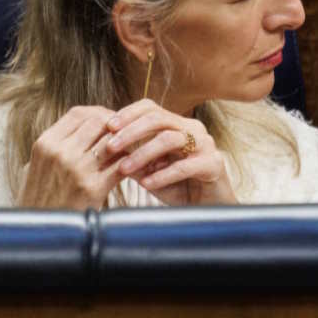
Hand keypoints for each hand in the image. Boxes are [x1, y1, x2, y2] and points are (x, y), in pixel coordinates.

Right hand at [17, 105, 127, 209]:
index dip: (98, 113)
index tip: (109, 122)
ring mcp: (76, 169)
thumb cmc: (40, 200)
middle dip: (116, 127)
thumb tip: (79, 126)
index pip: (78, 113)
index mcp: (45, 143)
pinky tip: (131, 170)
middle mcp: (59, 152)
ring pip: (113, 141)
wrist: (40, 234)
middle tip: (126, 135)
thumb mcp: (37, 166)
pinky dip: (130, 165)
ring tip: (129, 152)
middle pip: (99, 122)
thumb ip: (55, 146)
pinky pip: (121, 166)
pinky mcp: (93, 188)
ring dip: (125, 145)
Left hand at [100, 98, 235, 205]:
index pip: (151, 109)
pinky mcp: (213, 164)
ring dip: (143, 153)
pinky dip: (162, 175)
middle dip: (131, 131)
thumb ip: (133, 160)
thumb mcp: (151, 172)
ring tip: (124, 169)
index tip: (108, 126)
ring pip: (170, 139)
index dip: (128, 114)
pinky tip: (146, 184)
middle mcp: (192, 130)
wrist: (209, 208)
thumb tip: (104, 151)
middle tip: (110, 146)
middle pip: (159, 118)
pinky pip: (184, 166)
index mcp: (178, 125)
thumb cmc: (179, 187)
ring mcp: (205, 145)